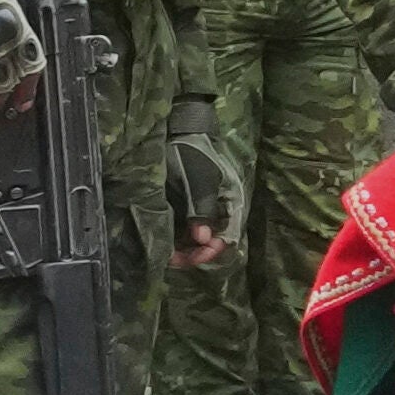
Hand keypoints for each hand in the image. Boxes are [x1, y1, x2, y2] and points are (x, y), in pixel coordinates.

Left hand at [168, 130, 242, 269]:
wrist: (177, 135)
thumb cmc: (193, 154)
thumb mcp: (199, 180)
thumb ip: (202, 209)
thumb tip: (203, 239)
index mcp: (230, 204)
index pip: (227, 235)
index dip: (211, 250)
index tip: (194, 256)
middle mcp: (218, 211)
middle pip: (211, 242)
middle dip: (194, 253)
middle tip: (174, 259)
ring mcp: (201, 211)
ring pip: (197, 240)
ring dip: (184, 250)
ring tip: (167, 255)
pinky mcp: (186, 210)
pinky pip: (185, 231)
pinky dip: (176, 241)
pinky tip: (165, 245)